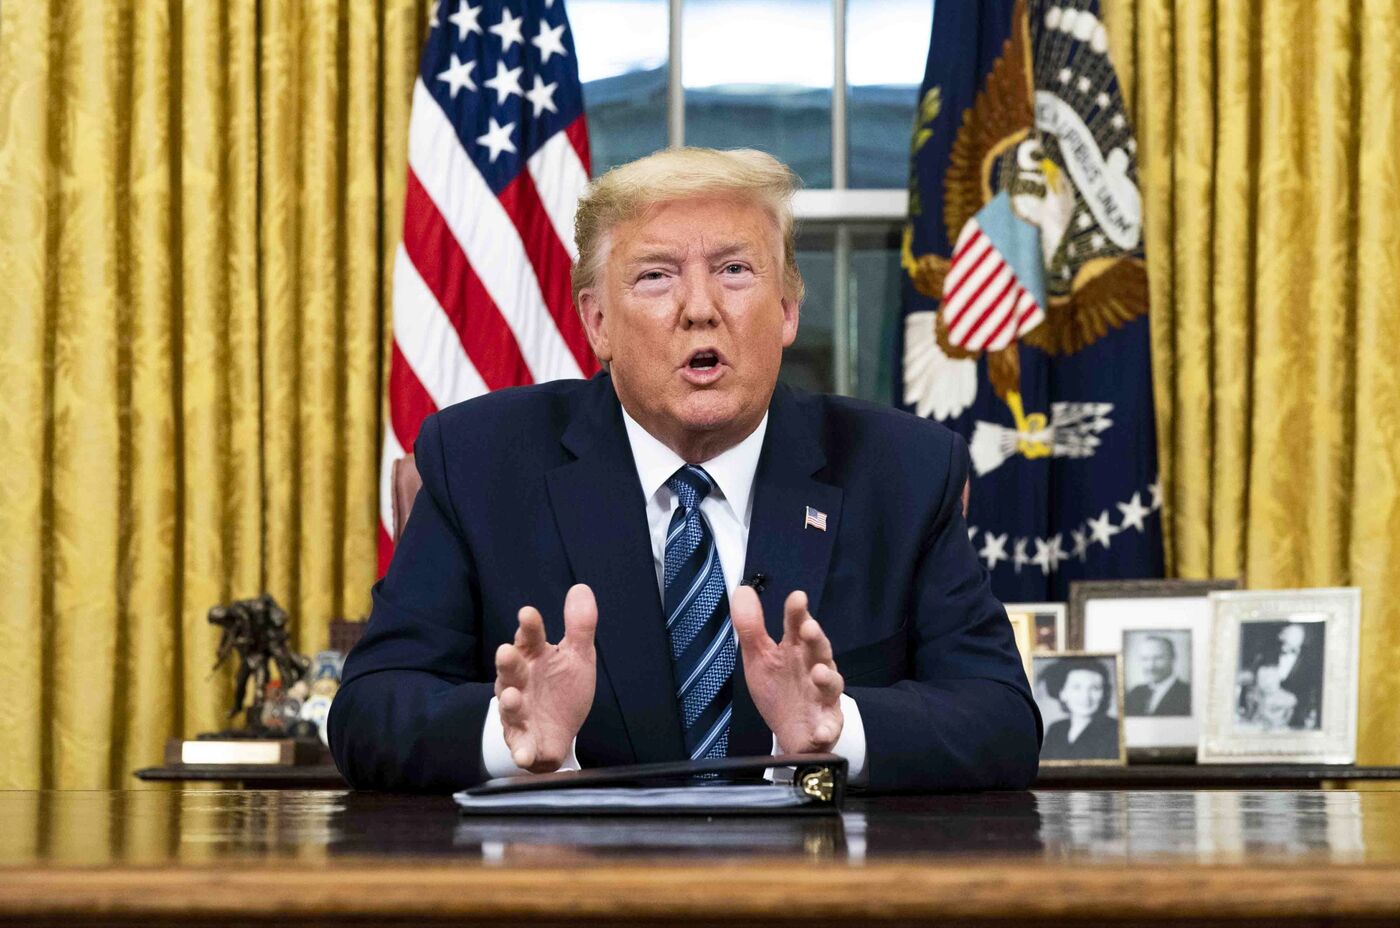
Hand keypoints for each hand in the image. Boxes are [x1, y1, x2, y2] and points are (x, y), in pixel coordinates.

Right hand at [494, 584, 597, 771]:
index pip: (529, 638)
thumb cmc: (562, 688)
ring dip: (509, 703)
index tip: (528, 614)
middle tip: (506, 651)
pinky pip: (520, 747)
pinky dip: (522, 751)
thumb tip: (581, 588)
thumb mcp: (577, 656)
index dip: (529, 627)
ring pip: (510, 706)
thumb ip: (580, 626)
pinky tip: (525, 754)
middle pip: (511, 669)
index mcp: (534, 658)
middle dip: (508, 662)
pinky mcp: (523, 741)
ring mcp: (518, 713)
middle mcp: (520, 682)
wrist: (560, 732)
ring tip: (511, 696)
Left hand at [730, 586, 843, 752]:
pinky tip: (820, 731)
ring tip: (818, 672)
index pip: (798, 626)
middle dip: (816, 639)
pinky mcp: (827, 725)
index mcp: (796, 650)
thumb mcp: (759, 657)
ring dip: (827, 678)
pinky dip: (826, 729)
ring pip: (831, 685)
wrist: (791, 733)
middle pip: (820, 650)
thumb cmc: (779, 689)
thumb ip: (751, 626)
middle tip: (808, 628)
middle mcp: (814, 668)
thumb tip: (742, 590)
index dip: (797, 612)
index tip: (797, 598)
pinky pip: (829, 727)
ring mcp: (823, 697)